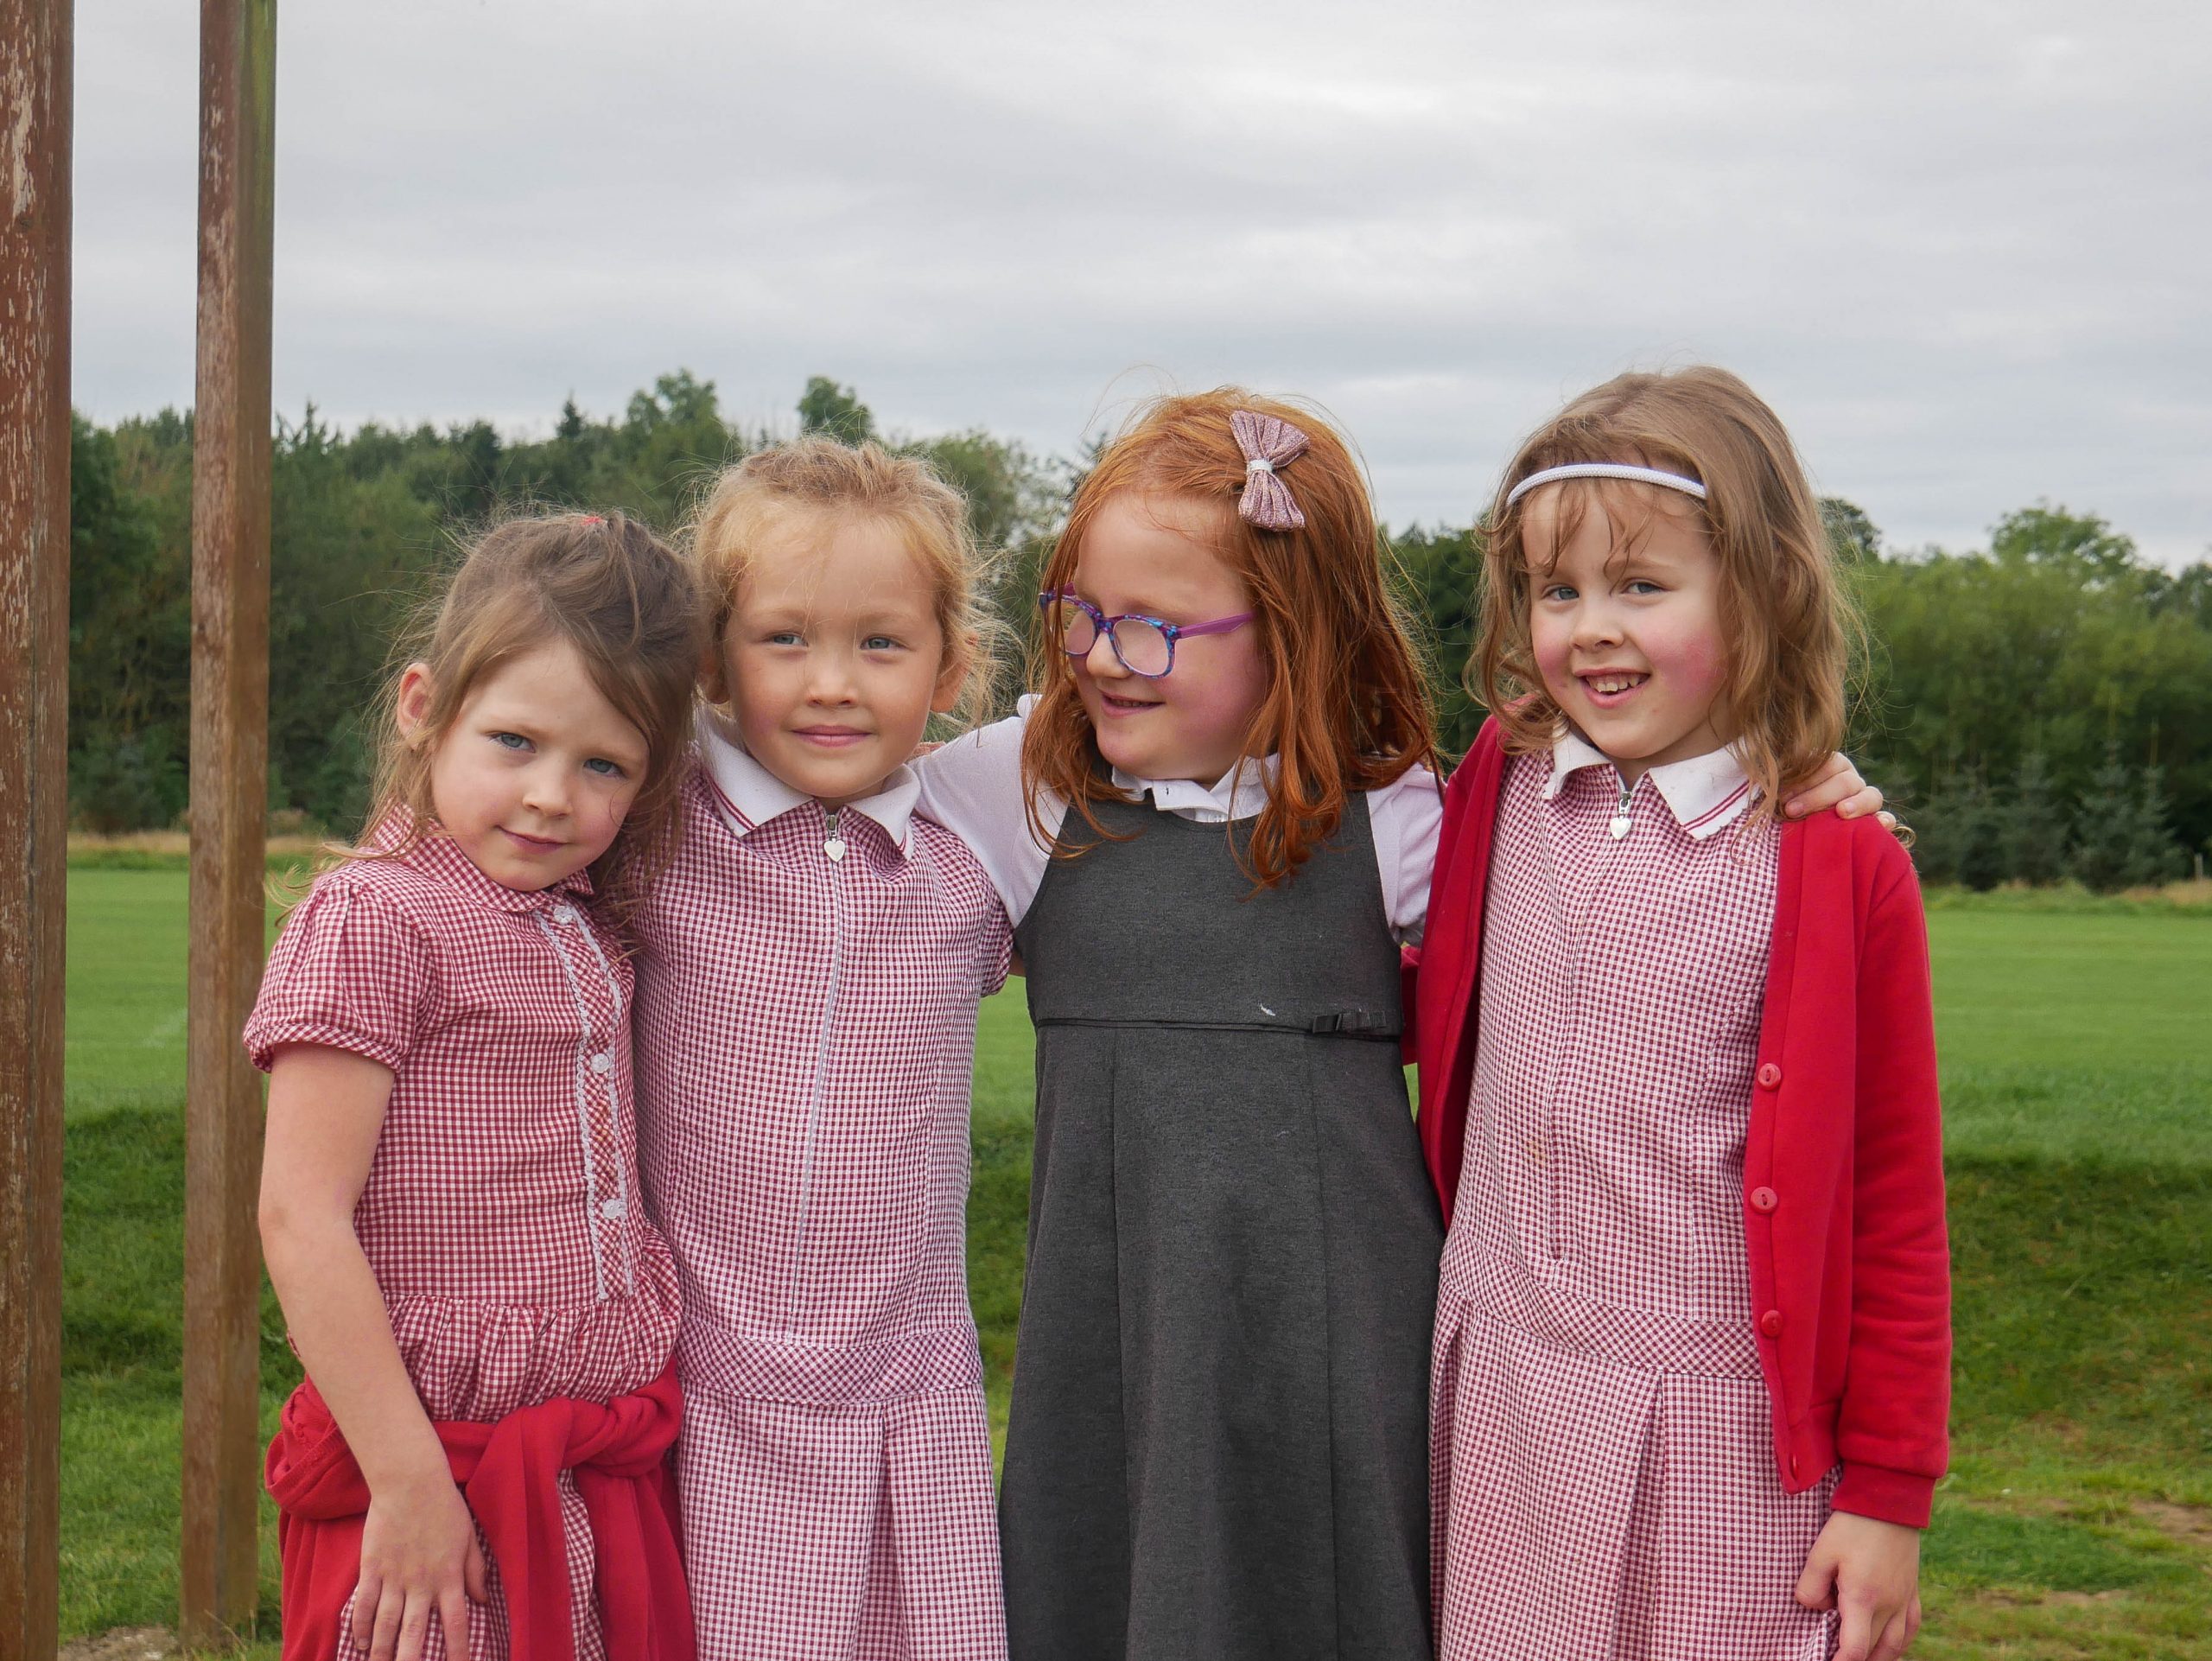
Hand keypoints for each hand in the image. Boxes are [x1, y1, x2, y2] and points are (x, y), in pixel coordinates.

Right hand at [352, 1466, 488, 1660]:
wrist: (412, 1483)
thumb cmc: (446, 1507)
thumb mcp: (469, 1538)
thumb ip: (475, 1571)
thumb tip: (483, 1600)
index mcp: (449, 1577)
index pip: (456, 1623)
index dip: (458, 1649)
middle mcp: (422, 1583)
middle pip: (416, 1633)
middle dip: (411, 1660)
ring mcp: (394, 1577)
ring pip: (387, 1624)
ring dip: (383, 1652)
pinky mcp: (372, 1568)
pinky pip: (365, 1604)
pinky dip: (361, 1627)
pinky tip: (361, 1645)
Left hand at [1785, 754, 1895, 829]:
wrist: (1791, 821)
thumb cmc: (1781, 800)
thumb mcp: (1777, 785)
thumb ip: (1776, 778)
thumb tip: (1765, 780)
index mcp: (1828, 764)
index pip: (1824, 763)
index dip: (1805, 779)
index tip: (1782, 795)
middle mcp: (1849, 779)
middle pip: (1844, 781)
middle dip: (1818, 795)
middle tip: (1792, 810)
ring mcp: (1863, 798)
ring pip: (1871, 795)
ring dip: (1857, 804)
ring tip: (1841, 813)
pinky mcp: (1873, 819)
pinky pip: (1886, 818)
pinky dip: (1885, 821)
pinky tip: (1880, 826)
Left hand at [1796, 1510, 1921, 1660]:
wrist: (1889, 1501)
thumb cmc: (1851, 1525)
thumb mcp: (1820, 1552)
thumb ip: (1811, 1586)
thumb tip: (1813, 1608)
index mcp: (1863, 1598)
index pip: (1854, 1648)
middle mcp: (1888, 1604)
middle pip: (1873, 1648)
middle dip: (1856, 1657)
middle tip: (1835, 1654)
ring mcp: (1904, 1598)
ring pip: (1896, 1644)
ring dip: (1879, 1657)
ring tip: (1863, 1659)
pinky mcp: (1912, 1589)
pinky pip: (1911, 1626)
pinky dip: (1901, 1642)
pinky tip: (1892, 1645)